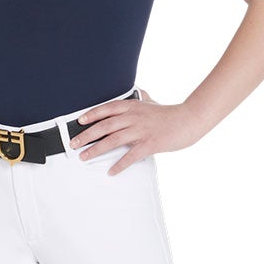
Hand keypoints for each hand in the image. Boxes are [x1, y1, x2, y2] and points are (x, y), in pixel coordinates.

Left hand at [70, 89, 202, 174]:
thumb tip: (139, 92)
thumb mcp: (153, 103)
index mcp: (133, 106)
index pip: (107, 109)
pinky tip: (111, 171)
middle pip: (105, 126)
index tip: (79, 121)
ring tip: (84, 157)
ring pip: (113, 140)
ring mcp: (142, 130)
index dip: (92, 115)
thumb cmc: (171, 114)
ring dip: (96, 149)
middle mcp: (134, 117)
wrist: (190, 120)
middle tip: (74, 144)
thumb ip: (143, 99)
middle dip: (86, 135)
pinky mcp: (150, 143)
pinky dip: (120, 164)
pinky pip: (131, 155)